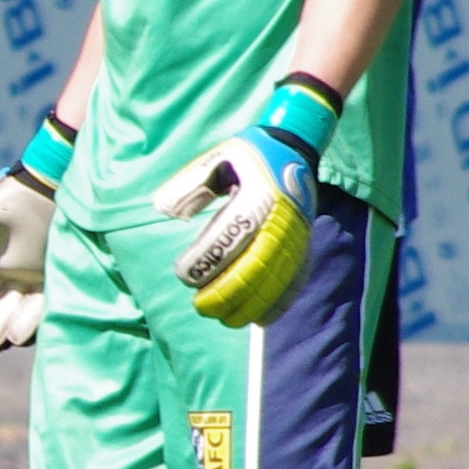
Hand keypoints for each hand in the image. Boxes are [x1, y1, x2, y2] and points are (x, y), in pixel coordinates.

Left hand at [154, 124, 319, 326]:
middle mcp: (282, 217)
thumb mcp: (215, 159)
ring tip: (227, 319)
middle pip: (256, 264)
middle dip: (228, 292)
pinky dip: (279, 301)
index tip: (183, 274)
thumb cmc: (246, 157)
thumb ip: (188, 183)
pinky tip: (261, 318)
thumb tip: (163, 210)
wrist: (294, 149)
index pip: (230, 235)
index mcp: (258, 194)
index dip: (207, 259)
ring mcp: (297, 233)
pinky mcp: (305, 244)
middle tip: (202, 308)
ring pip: (277, 277)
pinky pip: (296, 278)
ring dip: (252, 303)